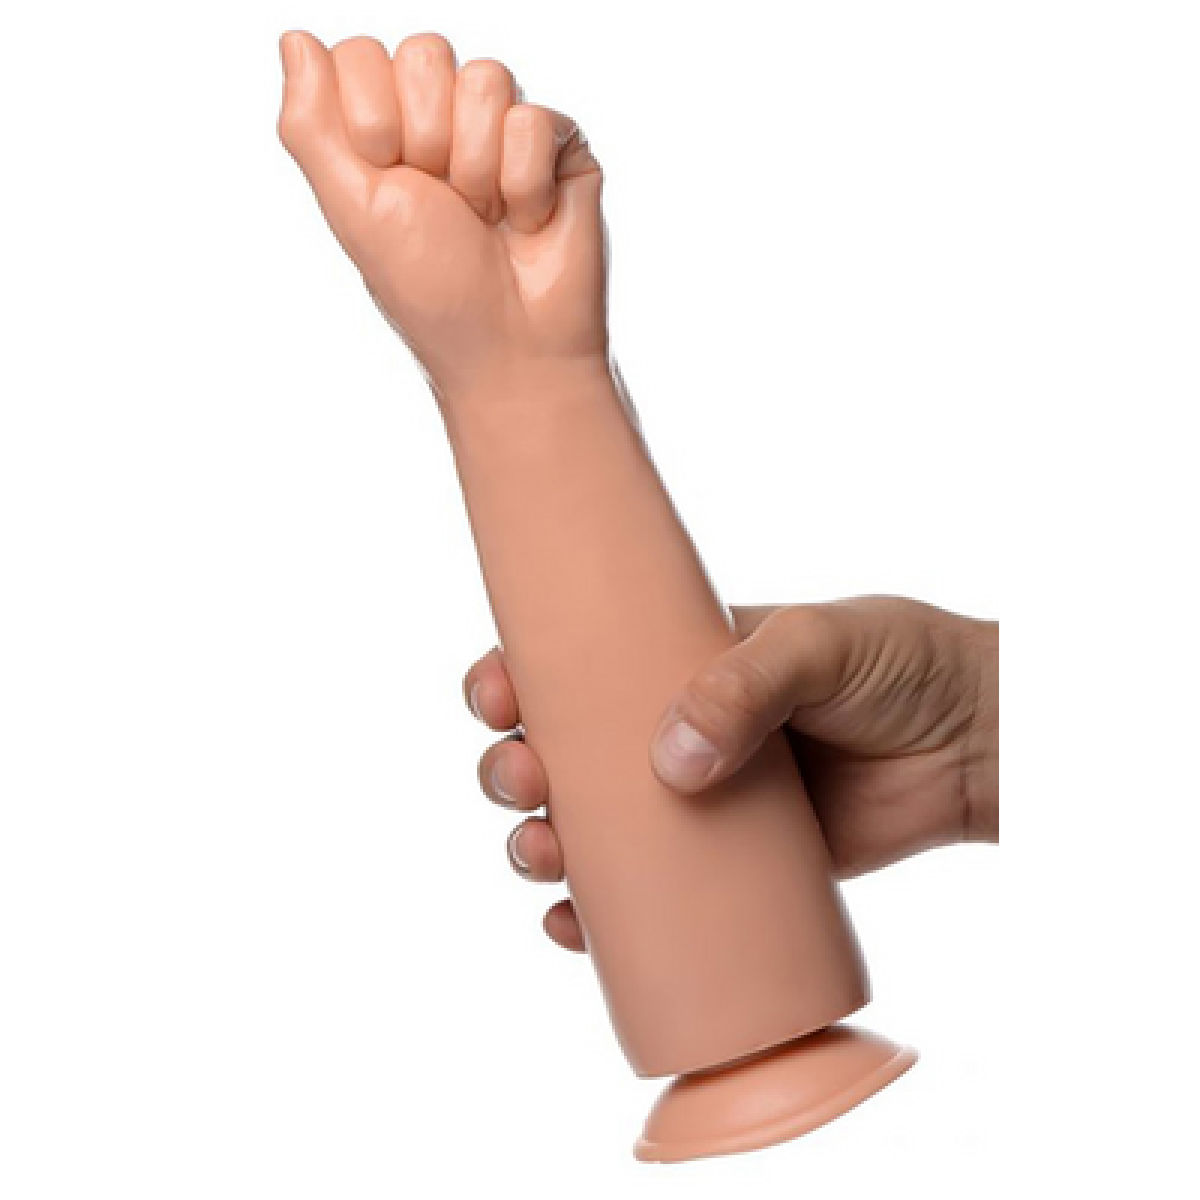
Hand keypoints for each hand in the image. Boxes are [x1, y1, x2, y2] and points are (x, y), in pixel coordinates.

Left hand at [277, 31, 606, 401]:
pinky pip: (534, 121)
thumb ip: (310, 125)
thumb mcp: (353, 209)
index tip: (387, 179)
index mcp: (385, 127)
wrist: (509, 346)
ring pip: (486, 78)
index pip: (362, 54)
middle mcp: (444, 116)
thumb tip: (295, 37)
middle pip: (424, 52)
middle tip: (444, 205)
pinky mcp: (558, 143)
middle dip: (427, 139)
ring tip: (487, 218)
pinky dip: (525, 186)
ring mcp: (503, 126)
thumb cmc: (432, 290)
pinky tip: (527, 223)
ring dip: (478, 170)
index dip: (371, 119)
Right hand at [463, 597, 998, 951]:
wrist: (980, 743)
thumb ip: (746, 683)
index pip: (580, 663)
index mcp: (681, 659)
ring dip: (542, 844)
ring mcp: (701, 803)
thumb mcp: (817, 643)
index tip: (496, 695)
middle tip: (522, 781)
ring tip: (542, 856)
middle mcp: (677, 730)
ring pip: (593, 829)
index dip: (520, 678)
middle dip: (518, 769)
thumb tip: (673, 764)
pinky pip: (649, 897)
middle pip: (566, 754)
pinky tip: (573, 925)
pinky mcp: (735, 869)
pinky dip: (598, 917)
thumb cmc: (899, 666)